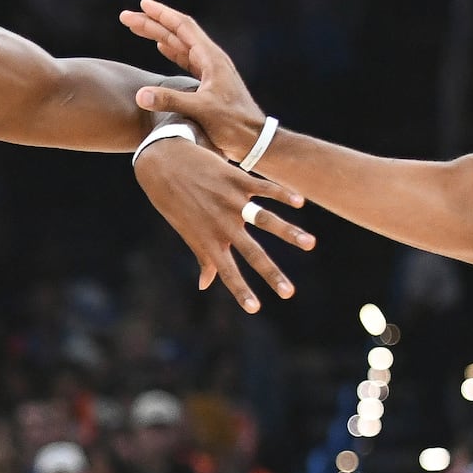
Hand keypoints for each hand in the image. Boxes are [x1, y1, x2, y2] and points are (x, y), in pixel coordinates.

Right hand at [121, 0, 270, 163]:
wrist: (254, 140)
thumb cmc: (233, 125)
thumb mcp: (200, 111)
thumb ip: (170, 101)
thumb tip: (140, 95)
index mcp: (211, 58)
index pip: (183, 27)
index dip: (162, 14)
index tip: (142, 4)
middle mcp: (210, 60)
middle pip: (177, 33)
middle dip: (152, 23)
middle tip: (126, 17)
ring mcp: (210, 71)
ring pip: (179, 45)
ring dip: (158, 35)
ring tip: (136, 27)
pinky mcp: (208, 83)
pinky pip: (186, 59)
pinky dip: (171, 51)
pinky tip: (161, 47)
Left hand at [132, 133, 312, 314]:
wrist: (163, 163)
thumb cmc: (175, 202)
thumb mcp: (188, 231)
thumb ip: (202, 258)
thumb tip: (205, 285)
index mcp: (210, 240)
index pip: (228, 272)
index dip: (241, 291)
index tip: (255, 309)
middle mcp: (222, 224)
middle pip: (252, 253)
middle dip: (272, 274)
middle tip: (289, 293)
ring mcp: (230, 201)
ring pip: (265, 220)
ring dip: (289, 233)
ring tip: (310, 244)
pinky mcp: (235, 179)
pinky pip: (263, 188)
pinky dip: (282, 194)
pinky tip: (300, 202)